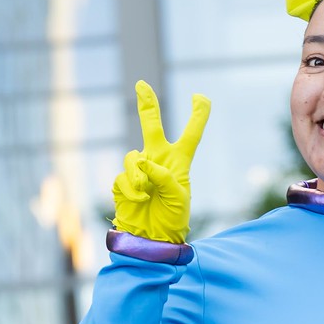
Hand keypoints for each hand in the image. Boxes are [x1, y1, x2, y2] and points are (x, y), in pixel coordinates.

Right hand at [111, 80, 209, 242]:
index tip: (200, 97)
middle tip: (142, 85)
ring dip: (139, 176)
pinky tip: (138, 200)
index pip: (191, 134)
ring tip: (146, 194)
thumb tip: (142, 162)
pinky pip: (124, 176)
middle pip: (152, 126)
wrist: (152, 238)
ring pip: (133, 158)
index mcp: (179, 162)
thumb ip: (164, 176)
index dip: (197, 115)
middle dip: (147, 105)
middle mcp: (158, 161)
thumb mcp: (178, 197)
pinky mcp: (123, 180)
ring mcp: (140, 170)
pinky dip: (131, 189)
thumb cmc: (172, 219)